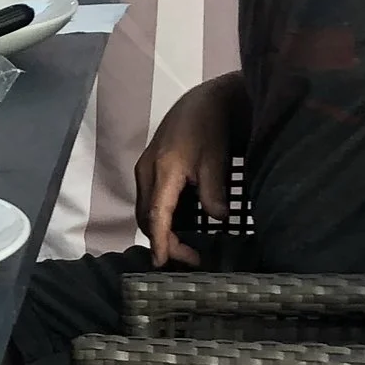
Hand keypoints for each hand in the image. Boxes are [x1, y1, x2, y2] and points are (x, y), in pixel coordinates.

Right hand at [132, 77, 238, 266]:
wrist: (202, 101)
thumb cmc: (210, 129)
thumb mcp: (216, 160)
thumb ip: (214, 191)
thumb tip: (218, 219)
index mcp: (162, 170)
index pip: (156, 214)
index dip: (159, 241)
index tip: (162, 264)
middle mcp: (147, 171)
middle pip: (146, 216)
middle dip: (163, 241)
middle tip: (192, 258)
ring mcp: (146, 168)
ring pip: (146, 209)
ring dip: (162, 230)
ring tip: (188, 246)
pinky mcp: (150, 166)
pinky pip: (151, 199)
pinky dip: (162, 217)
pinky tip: (183, 225)